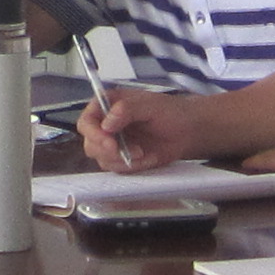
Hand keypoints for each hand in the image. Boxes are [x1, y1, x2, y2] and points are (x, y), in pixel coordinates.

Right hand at [79, 85, 204, 173]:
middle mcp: (106, 125)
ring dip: (123, 160)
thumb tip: (107, 123)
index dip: (94, 134)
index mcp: (107, 105)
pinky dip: (133, 167)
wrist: (188, 131)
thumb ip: (127, 109)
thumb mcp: (150, 105)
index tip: (110, 143)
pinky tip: (148, 157)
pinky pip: (118, 169)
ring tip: (144, 153)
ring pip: (102, 159)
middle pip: (90, 143)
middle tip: (131, 152)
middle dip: (108, 151)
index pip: (87, 121)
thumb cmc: (171, 112)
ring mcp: (113, 144)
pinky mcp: (123, 159)